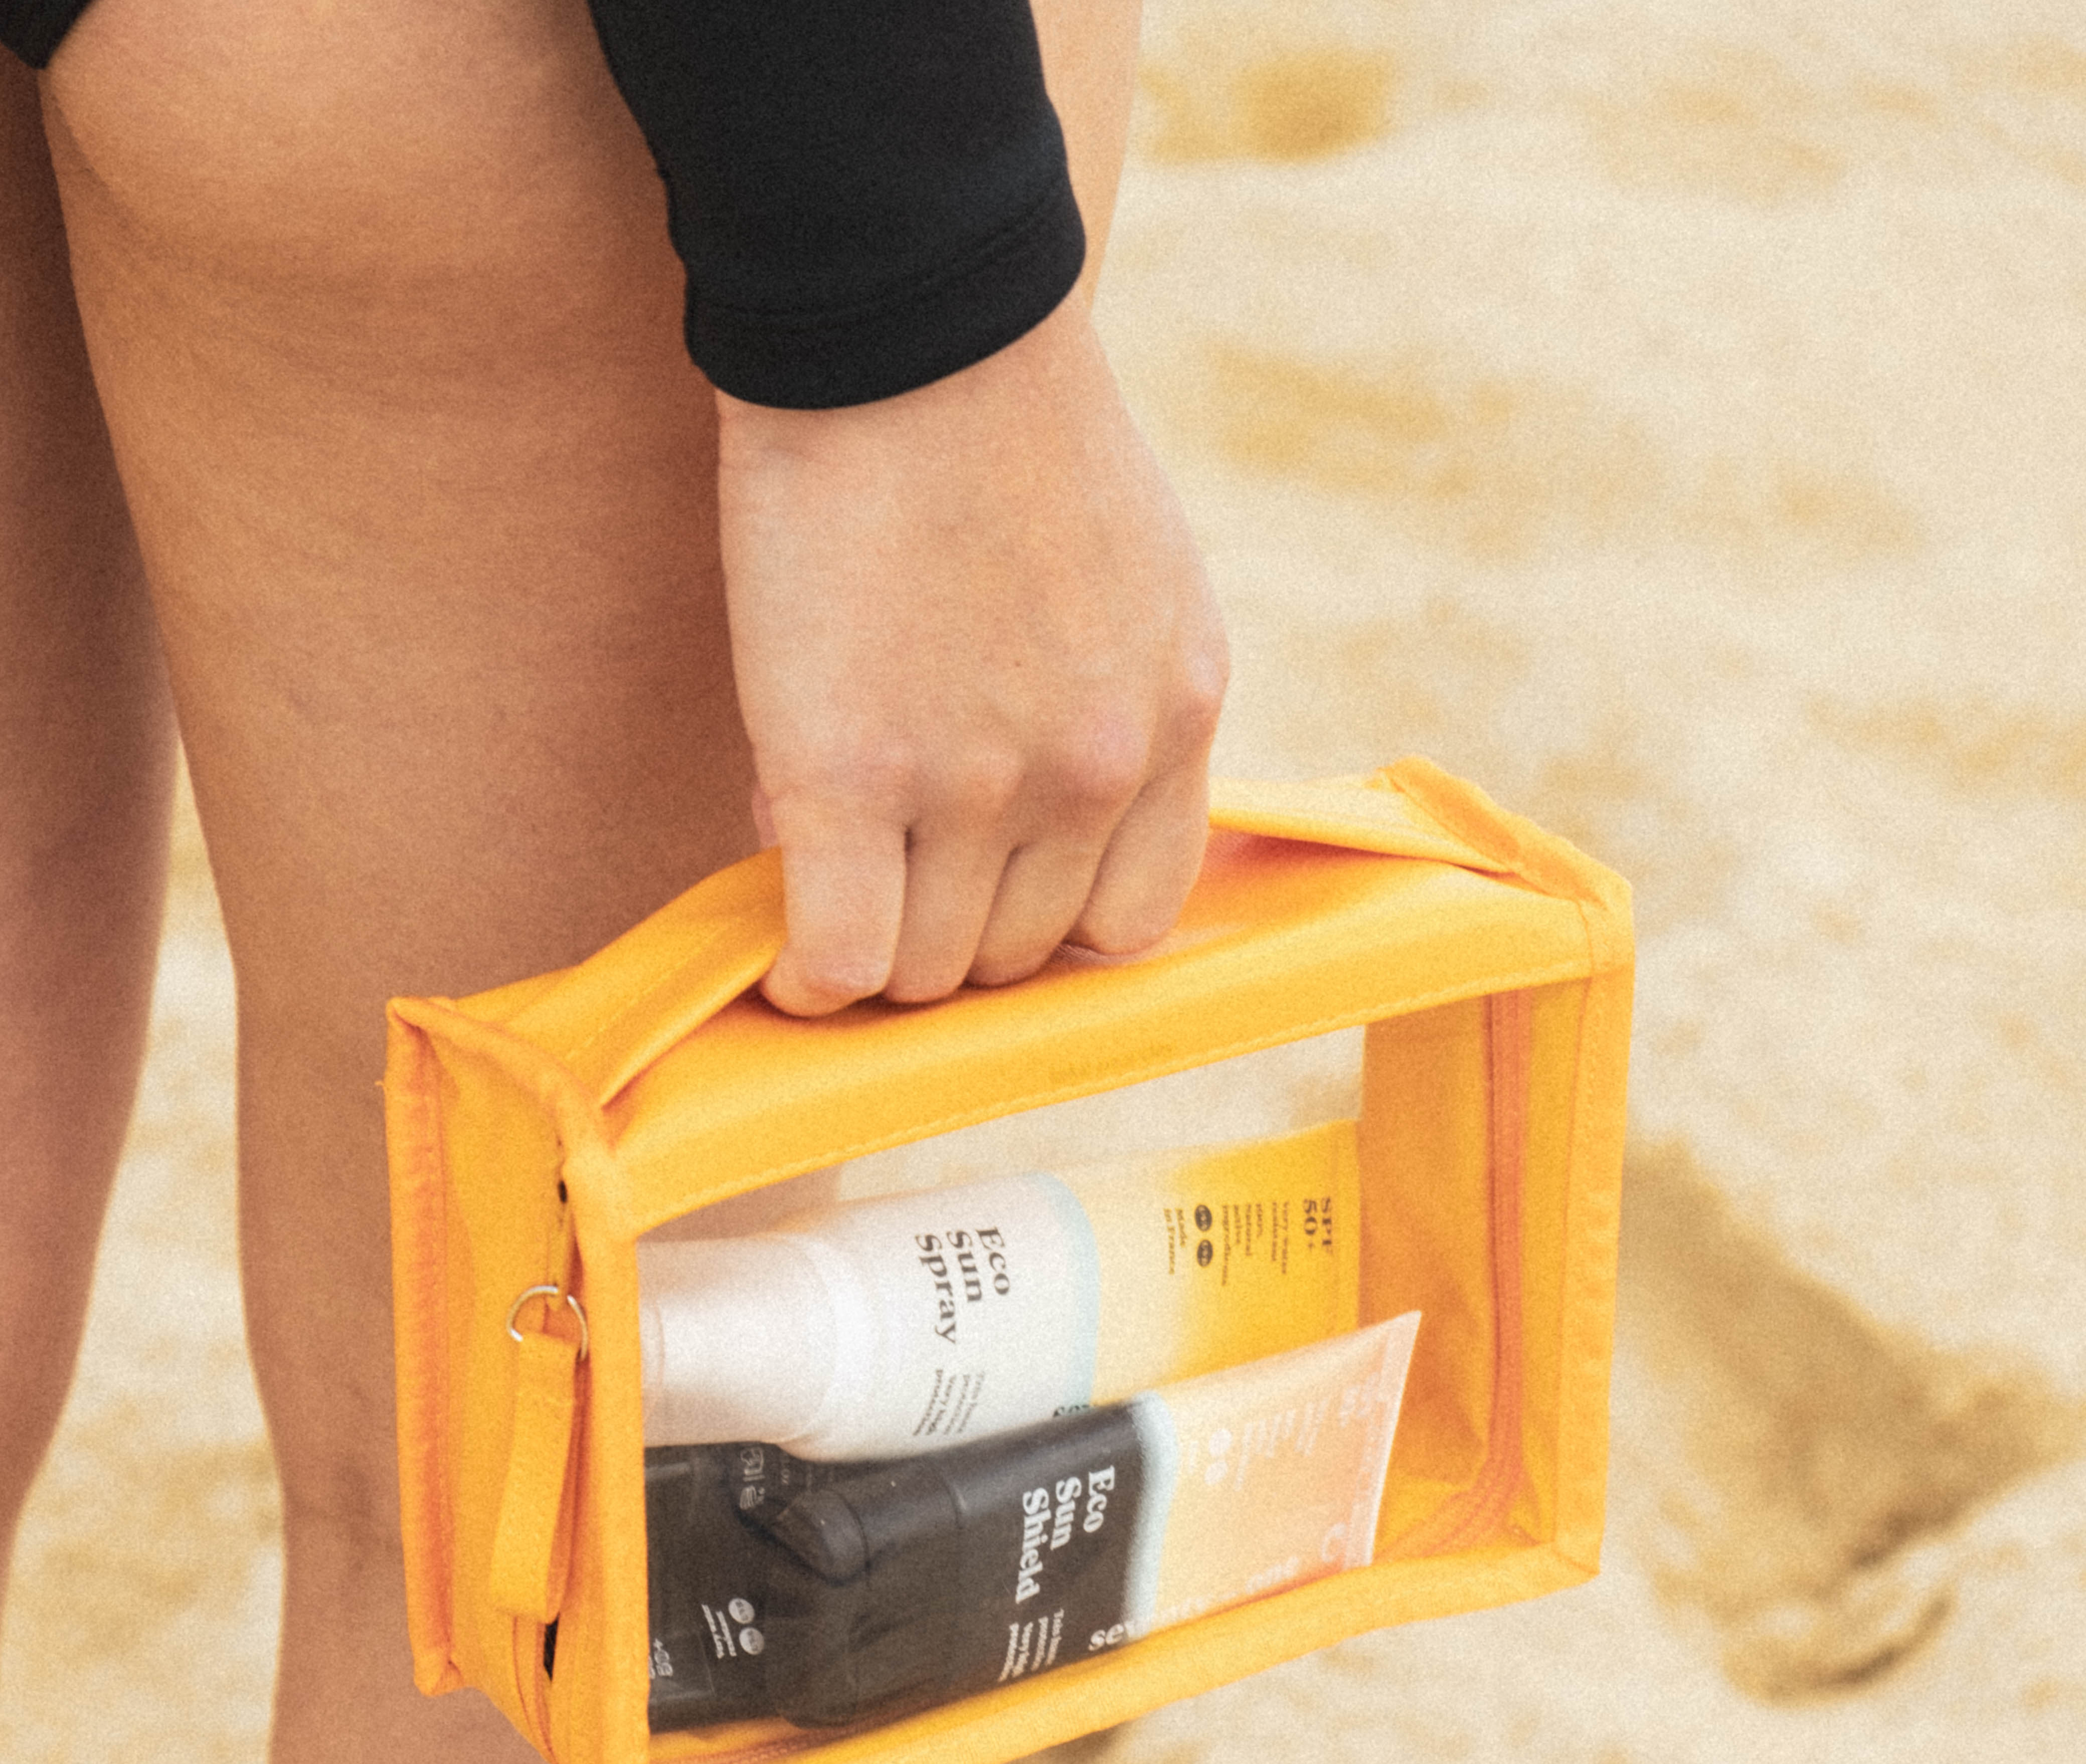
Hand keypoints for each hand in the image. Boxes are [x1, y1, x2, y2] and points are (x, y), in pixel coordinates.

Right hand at [715, 295, 1227, 1014]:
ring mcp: (979, 784)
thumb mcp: (1125, 575)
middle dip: (943, 931)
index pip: (1128, 923)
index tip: (982, 902)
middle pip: (1015, 955)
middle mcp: (1097, 769)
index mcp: (1176, 718)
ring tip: (821, 875)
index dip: (1042, 931)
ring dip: (872, 948)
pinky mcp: (853, 777)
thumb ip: (1093, 708)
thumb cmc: (997, 428)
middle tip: (877, 868)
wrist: (907, 322)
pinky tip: (778, 954)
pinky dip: (805, 974)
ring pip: (927, 971)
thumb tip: (982, 827)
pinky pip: (838, 955)